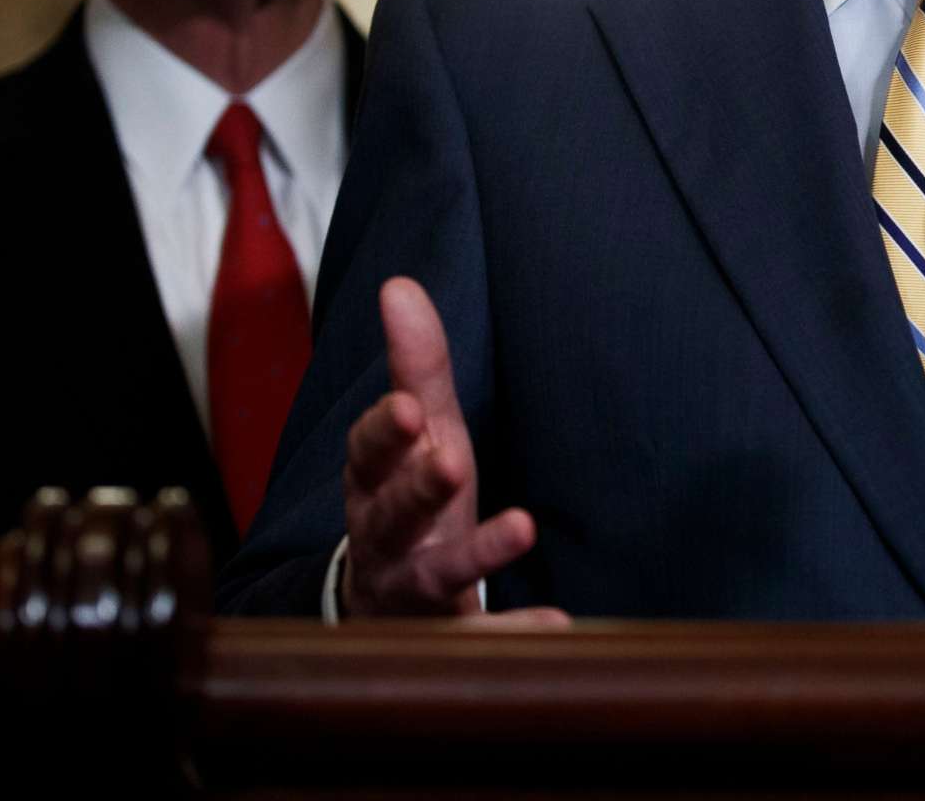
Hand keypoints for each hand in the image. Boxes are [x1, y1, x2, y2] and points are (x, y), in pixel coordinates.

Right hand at [340, 277, 554, 619]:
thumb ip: (415, 367)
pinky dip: (515, 633)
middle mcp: (385, 539)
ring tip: (521, 528)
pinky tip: (558, 624)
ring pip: (433, 575)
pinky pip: (481, 640)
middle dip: (417, 488)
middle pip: (391, 514)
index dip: (383, 434)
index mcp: (373, 483)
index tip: (407, 409)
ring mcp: (414, 592)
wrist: (386, 607)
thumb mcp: (418, 434)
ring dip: (474, 553)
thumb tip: (399, 284)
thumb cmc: (409, 501)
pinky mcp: (449, 636)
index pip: (367, 454)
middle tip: (449, 461)